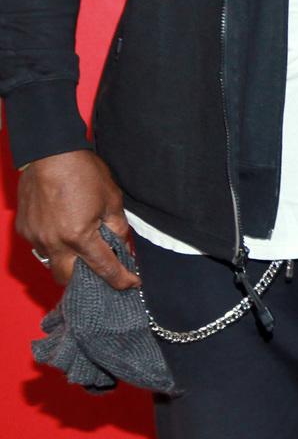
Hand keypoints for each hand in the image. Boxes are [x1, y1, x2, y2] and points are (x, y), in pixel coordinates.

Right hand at [16, 150, 136, 289]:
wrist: (50, 154)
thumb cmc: (84, 173)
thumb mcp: (112, 200)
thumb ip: (118, 228)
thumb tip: (122, 248)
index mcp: (79, 237)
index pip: (104, 269)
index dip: (121, 279)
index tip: (132, 284)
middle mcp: (54, 243)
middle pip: (68, 279)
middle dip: (85, 281)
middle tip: (101, 271)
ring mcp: (35, 238)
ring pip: (52, 263)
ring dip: (67, 262)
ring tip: (82, 249)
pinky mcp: (23, 230)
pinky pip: (40, 247)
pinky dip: (54, 246)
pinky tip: (64, 232)